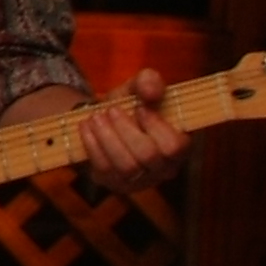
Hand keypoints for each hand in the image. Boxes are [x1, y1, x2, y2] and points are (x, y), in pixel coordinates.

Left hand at [71, 70, 188, 193]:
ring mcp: (140, 180)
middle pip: (148, 156)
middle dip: (125, 130)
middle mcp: (164, 168)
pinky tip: (86, 127)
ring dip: (107, 138)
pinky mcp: (115, 184)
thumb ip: (149, 81)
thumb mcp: (138, 87)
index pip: (175, 146)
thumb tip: (151, 92)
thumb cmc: (130, 105)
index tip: (139, 108)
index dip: (155, 126)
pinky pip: (104, 170)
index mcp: (179, 146)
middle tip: (111, 110)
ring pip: (126, 166)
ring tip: (96, 117)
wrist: (104, 120)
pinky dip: (92, 145)